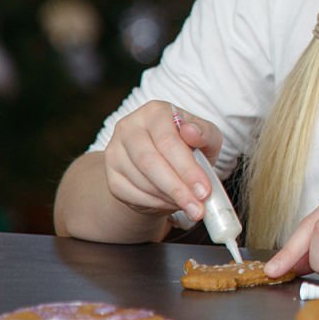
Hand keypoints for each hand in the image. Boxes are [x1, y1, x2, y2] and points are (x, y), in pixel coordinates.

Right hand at [102, 100, 223, 223]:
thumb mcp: (206, 137)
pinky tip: (171, 203)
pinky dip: (155, 203)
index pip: (168, 141)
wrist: (165, 164)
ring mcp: (115, 151)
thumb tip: (192, 132)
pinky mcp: (111, 176)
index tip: (204, 190)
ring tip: (190, 204)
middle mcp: (130, 127)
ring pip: (141, 181)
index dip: (187, 168)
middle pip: (150, 162)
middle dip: (177, 188)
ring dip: (169, 198)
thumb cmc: (189, 146)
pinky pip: (131, 195)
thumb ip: (205, 133)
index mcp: (155, 112)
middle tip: (197, 207)